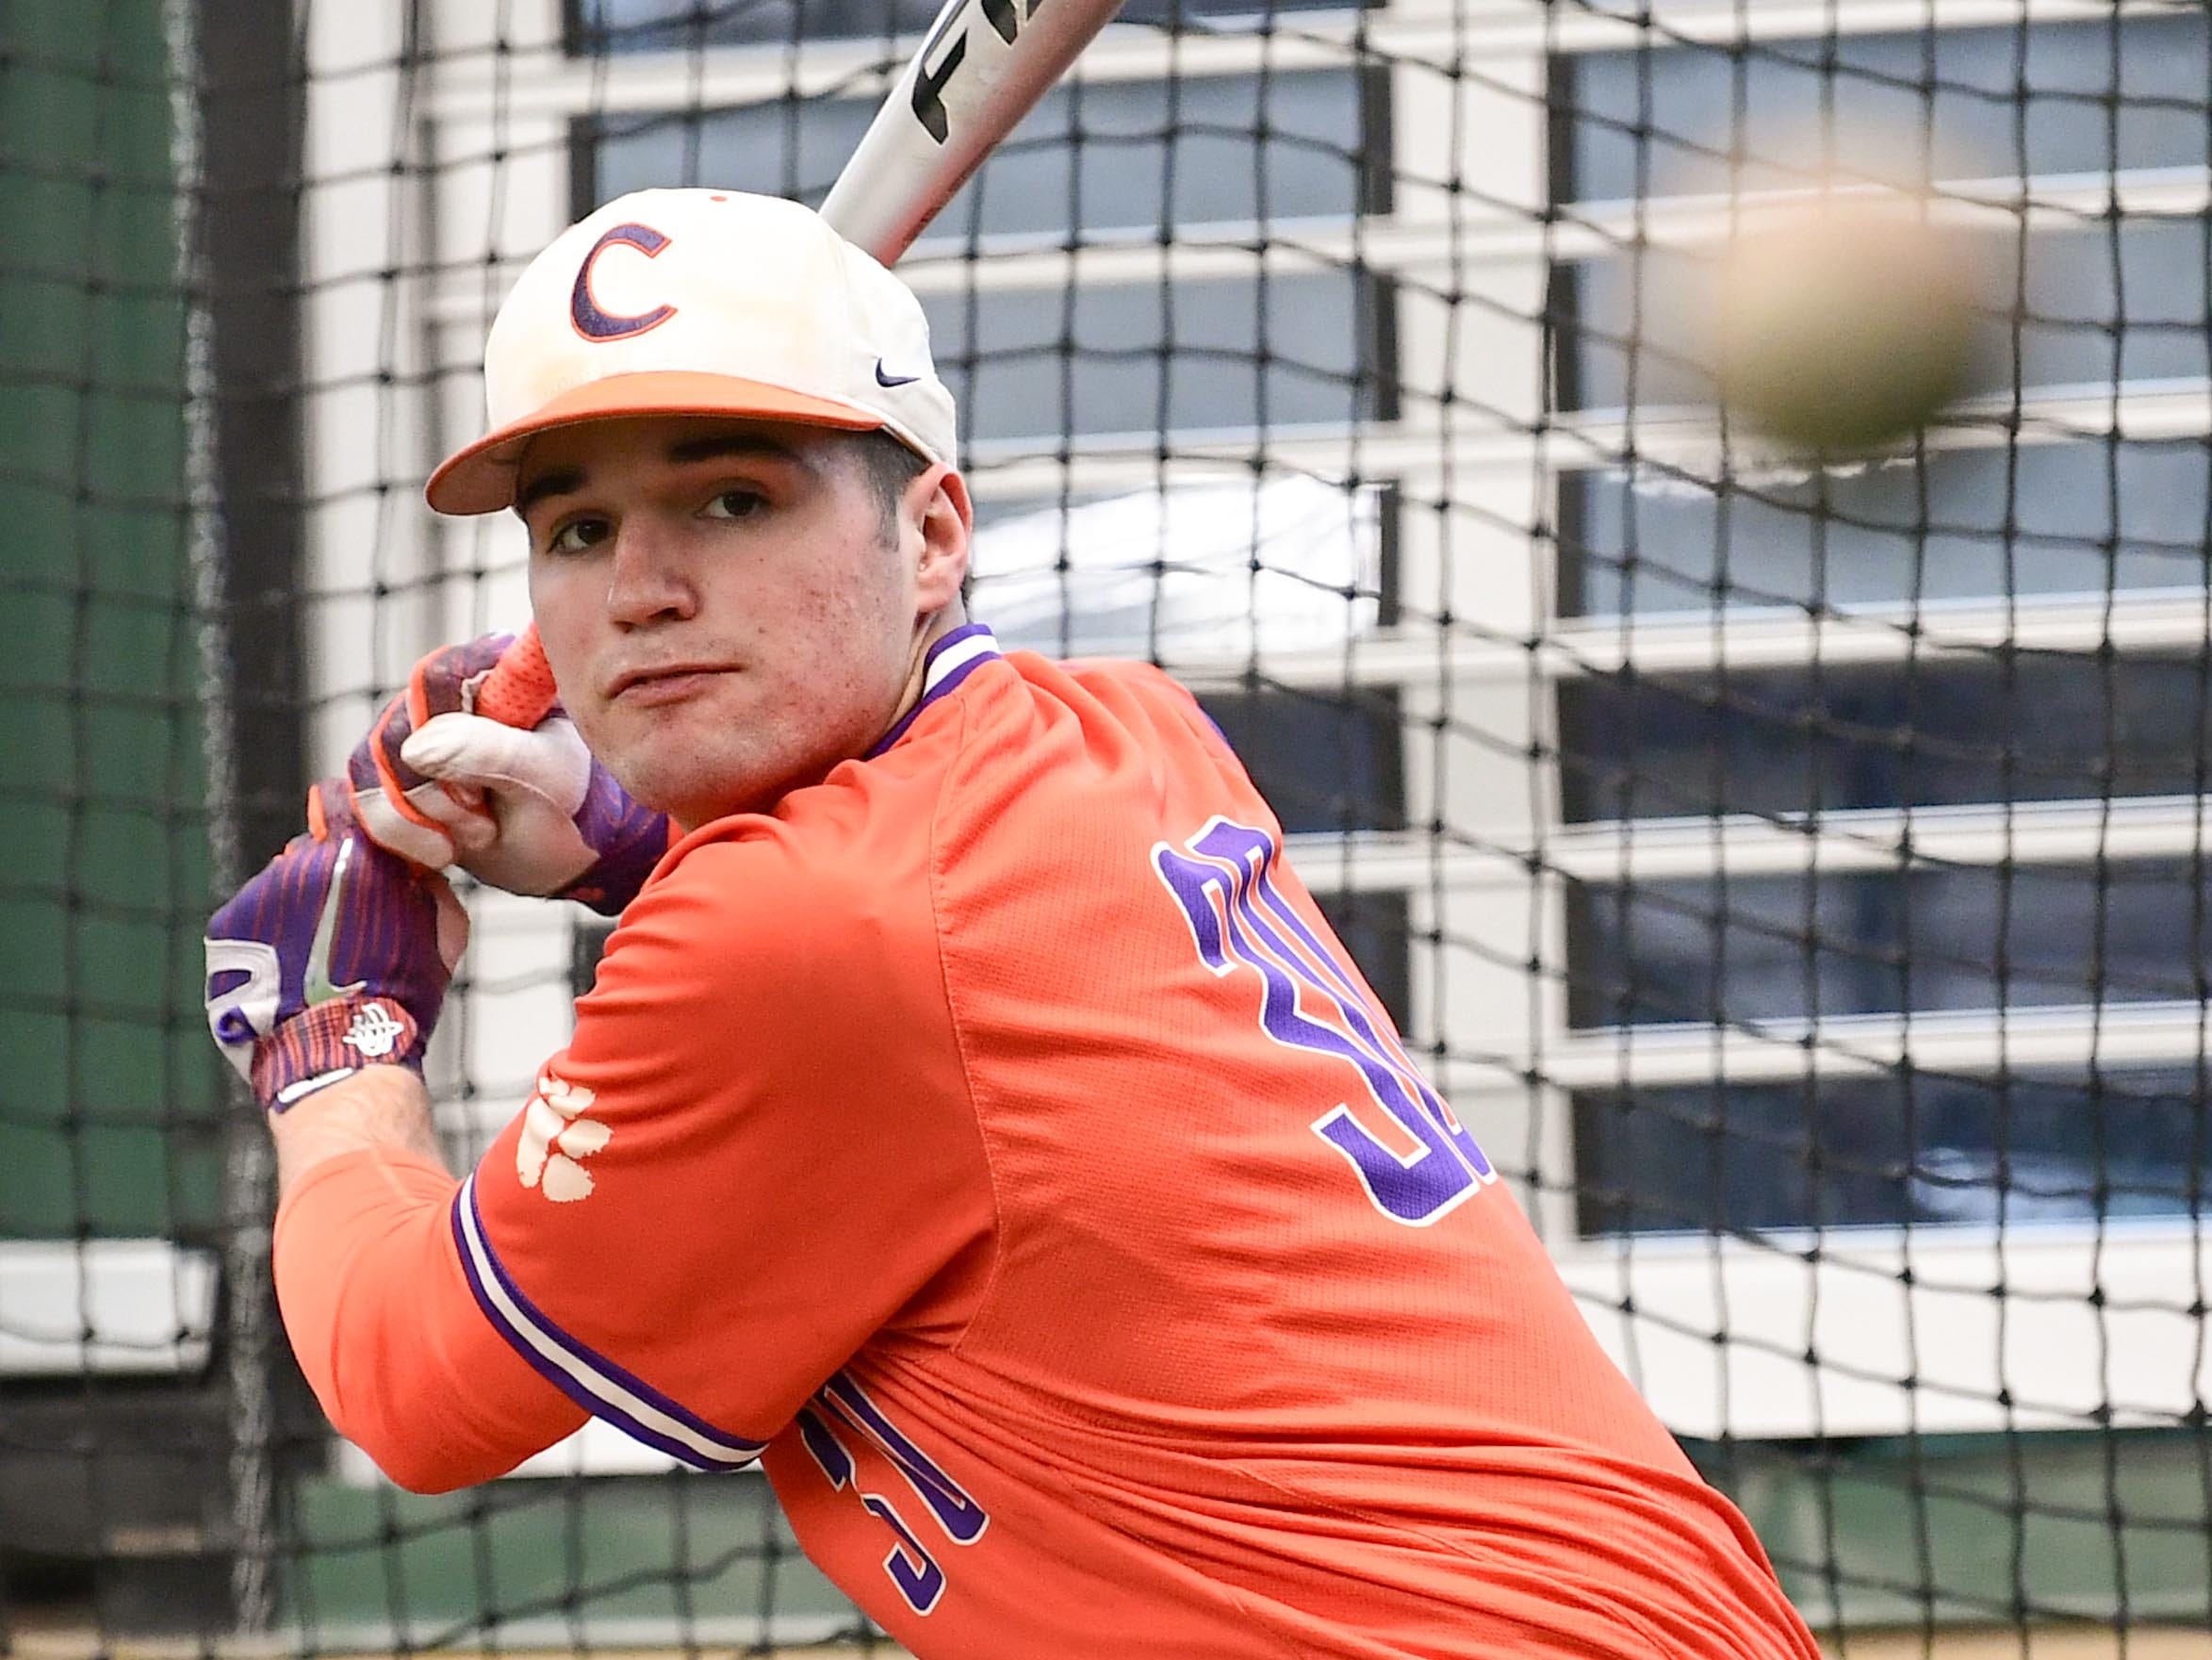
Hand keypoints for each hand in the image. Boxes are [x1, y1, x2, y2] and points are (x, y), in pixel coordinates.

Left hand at [204, 782, 468, 1110]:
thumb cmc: (396, 1000)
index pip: (345, 804)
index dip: (354, 818)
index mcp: (359, 856)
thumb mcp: (442, 940)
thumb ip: (435, 891)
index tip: (360, 839)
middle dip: (329, 874)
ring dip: (296, 905)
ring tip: (313, 952)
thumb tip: (423, 873)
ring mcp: (259, 893)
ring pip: (280, 884)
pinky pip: (251, 916)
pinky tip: (285, 967)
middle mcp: (302, 863)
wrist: (336, 1053)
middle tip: (345, 917)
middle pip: (312, 850)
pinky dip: (266, 934)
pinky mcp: (226, 924)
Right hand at [346, 633, 670, 913]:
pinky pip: (364, 799)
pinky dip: (402, 834)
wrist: (563, 854)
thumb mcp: (545, 777)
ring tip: (480, 832)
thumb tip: (417, 747)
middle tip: (489, 818)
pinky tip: (443, 849)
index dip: (446, 734)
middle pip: (396, 732)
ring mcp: (413, 733)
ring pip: (374, 768)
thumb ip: (491, 752)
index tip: (481, 785)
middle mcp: (444, 694)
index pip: (438, 678)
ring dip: (426, 817)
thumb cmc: (570, 805)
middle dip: (439, 792)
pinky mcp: (391, 774)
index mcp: (493, 673)